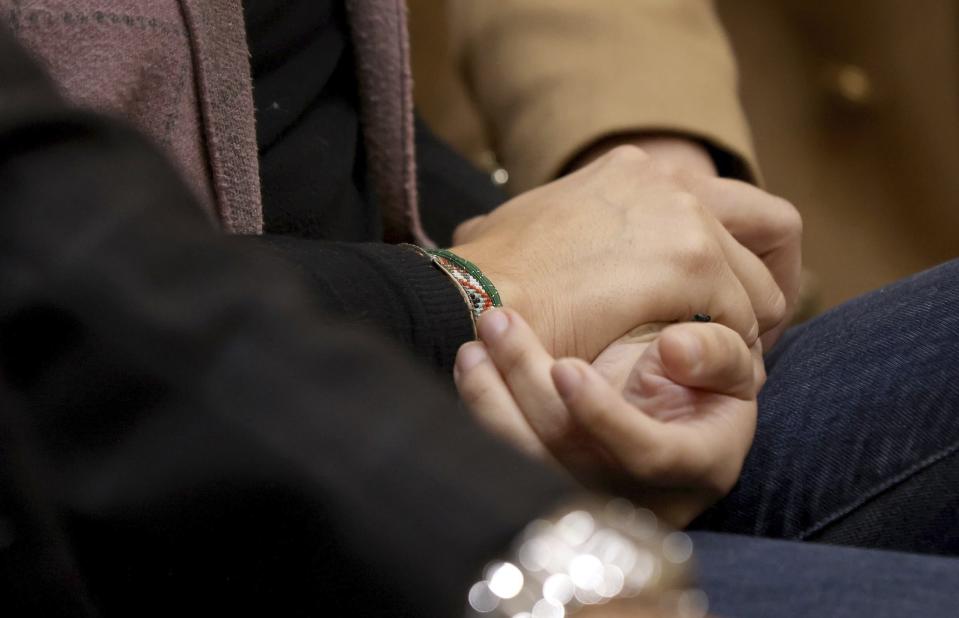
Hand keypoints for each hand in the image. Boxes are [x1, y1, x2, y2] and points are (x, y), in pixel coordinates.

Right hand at [452, 145, 786, 360]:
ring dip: (749, 329)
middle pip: (768, 226)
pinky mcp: (688, 262)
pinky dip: (731, 353)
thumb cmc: (488, 277)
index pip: (720, 205)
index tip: (717, 302)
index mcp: (631, 172)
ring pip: (762, 284)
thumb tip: (510, 233)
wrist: (469, 296)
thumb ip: (548, 225)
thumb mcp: (520, 227)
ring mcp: (681, 217)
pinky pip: (742, 319)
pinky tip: (701, 379)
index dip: (732, 257)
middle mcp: (666, 180)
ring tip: (722, 369)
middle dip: (766, 283)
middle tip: (750, 332)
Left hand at [454, 308, 761, 527]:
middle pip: (571, 455)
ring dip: (491, 400)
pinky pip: (505, 457)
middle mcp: (636, 494)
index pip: (646, 454)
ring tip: (474, 345)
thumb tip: (674, 348)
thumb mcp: (730, 371)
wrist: (675, 416)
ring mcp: (588, 495)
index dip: (603, 416)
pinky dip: (481, 411)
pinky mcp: (548, 486)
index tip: (566, 368)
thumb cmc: (704, 389)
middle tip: (499, 322)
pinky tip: (470, 366)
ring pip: (527, 464)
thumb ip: (715, 356)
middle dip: (528, 383)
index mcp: (694, 465)